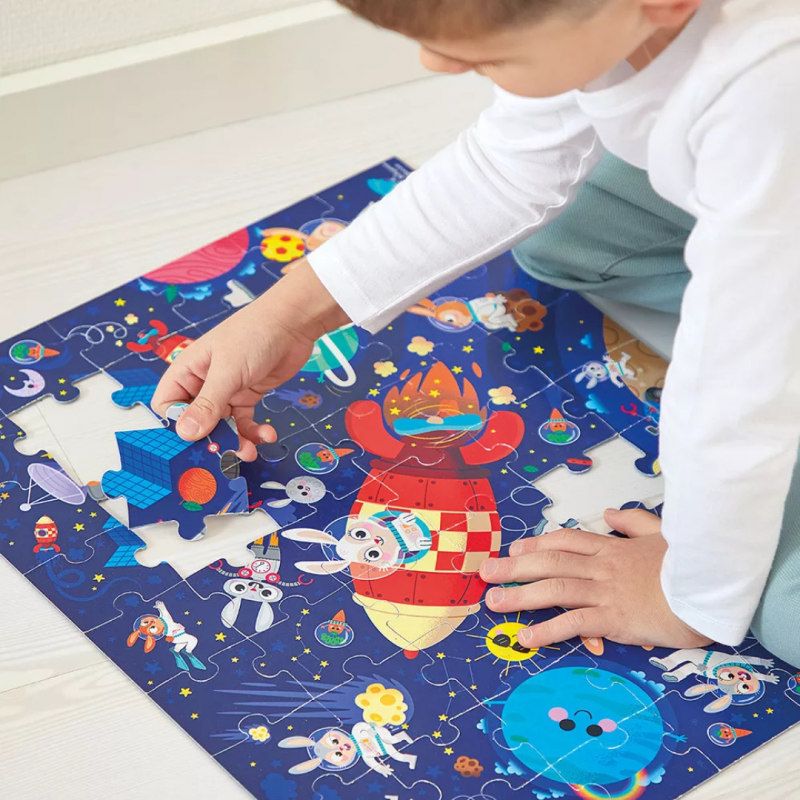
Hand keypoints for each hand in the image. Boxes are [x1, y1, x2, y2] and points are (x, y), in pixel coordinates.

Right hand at [152, 259, 349, 460]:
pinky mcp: (248, 395)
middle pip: (196, 421)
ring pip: (222, 426)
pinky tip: (267, 434)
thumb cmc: (253, 335)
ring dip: (235, 441)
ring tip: (249, 451)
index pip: (168, 405)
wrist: (293, 323)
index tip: (193, 440)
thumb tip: (185, 433)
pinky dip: (253, 432)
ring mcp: (226, 390)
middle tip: (224, 455)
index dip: (176, 425)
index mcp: (187, 371)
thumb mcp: (228, 372)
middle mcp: (203, 382)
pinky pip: (244, 422)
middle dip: (210, 439)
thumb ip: (208, 404)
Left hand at [480, 508, 711, 650]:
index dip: (537, 543)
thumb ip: (634, 521)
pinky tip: (526, 638)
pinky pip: (574, 623)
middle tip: (485, 571)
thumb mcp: (662, 534)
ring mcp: (606, 592)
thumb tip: (611, 511)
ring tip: (493, 602)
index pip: (566, 541)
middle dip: (514, 566)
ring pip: (554, 589)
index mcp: (612, 548)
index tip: (514, 548)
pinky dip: (548, 631)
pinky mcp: (614, 618)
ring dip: (520, 596)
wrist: (713, 588)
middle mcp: (602, 567)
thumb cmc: (690, 565)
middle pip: (550, 561)